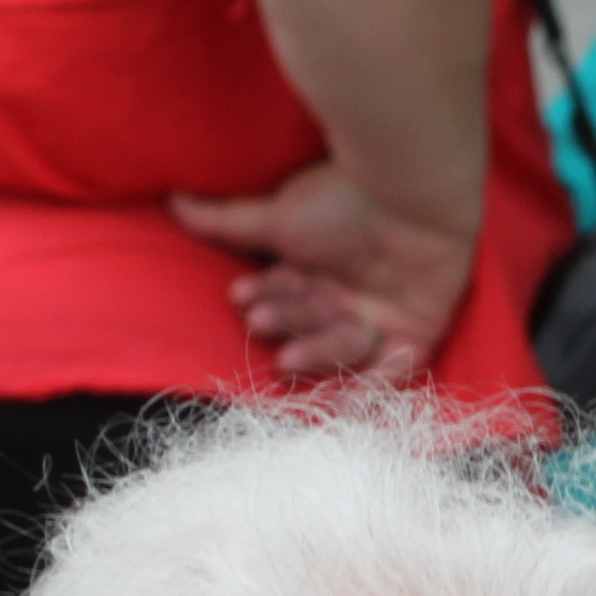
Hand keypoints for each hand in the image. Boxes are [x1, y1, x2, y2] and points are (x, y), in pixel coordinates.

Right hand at [169, 160, 476, 380]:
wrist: (408, 198)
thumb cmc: (343, 201)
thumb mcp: (279, 218)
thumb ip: (228, 221)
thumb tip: (175, 201)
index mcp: (318, 269)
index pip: (285, 294)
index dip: (264, 296)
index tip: (242, 295)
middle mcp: (349, 294)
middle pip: (311, 322)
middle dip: (286, 324)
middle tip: (261, 322)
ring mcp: (384, 313)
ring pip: (345, 347)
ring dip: (315, 353)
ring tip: (288, 356)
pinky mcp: (419, 328)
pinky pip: (398, 368)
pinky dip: (373, 384)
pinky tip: (344, 396)